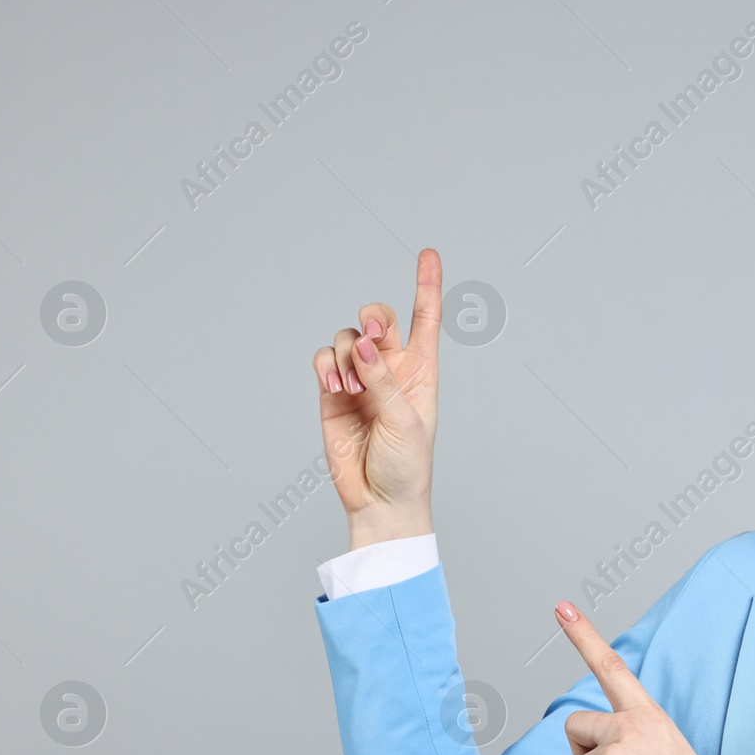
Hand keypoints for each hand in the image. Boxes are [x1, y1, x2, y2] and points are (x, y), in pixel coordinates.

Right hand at [312, 248, 441, 545]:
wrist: (379, 500)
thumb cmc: (406, 465)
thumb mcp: (405, 421)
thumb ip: (382, 380)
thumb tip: (362, 344)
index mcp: (421, 371)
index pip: (426, 319)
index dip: (427, 285)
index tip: (429, 253)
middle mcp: (390, 368)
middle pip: (376, 319)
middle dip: (370, 317)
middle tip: (368, 336)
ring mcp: (361, 379)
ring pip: (346, 339)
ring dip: (346, 355)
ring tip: (352, 389)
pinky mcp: (333, 394)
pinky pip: (325, 361)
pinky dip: (326, 366)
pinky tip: (336, 387)